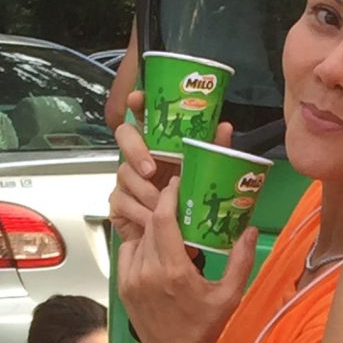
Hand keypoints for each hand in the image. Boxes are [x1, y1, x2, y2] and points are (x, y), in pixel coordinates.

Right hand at [106, 95, 234, 238]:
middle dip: (135, 150)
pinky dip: (137, 211)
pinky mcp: (118, 203)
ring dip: (143, 190)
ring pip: (124, 173)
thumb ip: (213, 150)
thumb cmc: (189, 203)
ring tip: (159, 204)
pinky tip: (148, 219)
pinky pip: (121, 200)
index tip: (138, 100)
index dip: (137, 104)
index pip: (143, 116)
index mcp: (158, 145)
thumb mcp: (204, 175)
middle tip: (151, 170)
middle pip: (125, 137)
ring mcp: (126, 179)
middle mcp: (139, 157)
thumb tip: (224, 127)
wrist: (178, 242)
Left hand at [117, 160, 257, 342]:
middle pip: (151, 224)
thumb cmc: (203, 327)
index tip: (177, 185)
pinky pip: (129, 252)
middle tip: (179, 204)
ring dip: (154, 229)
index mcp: (174, 271)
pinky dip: (142, 245)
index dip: (168, 196)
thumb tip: (252, 231)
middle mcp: (148, 272)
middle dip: (164, 210)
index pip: (163, 219)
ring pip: (139, 237)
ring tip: (170, 231)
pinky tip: (157, 252)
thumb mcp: (229, 295)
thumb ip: (241, 261)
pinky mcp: (123, 285)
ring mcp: (132, 278)